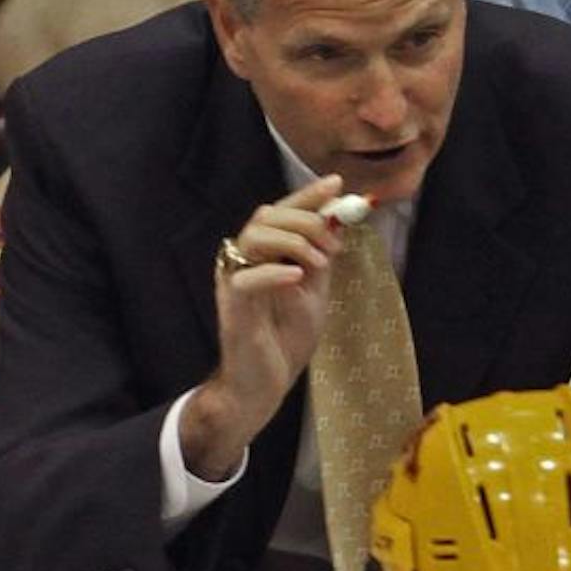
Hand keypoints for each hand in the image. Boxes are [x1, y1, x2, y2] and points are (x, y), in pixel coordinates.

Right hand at [179, 175, 346, 479]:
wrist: (264, 385)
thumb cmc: (284, 339)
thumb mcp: (314, 292)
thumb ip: (322, 258)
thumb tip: (339, 222)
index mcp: (262, 254)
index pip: (281, 212)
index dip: (307, 196)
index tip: (337, 185)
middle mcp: (243, 261)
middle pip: (266, 216)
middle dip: (306, 220)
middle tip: (333, 244)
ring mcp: (234, 282)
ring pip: (253, 237)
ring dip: (293, 242)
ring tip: (320, 263)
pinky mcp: (232, 307)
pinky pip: (246, 279)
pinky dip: (274, 272)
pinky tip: (298, 277)